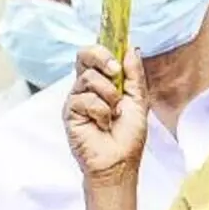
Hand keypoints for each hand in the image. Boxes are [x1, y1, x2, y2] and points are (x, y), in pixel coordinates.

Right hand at [63, 44, 148, 187]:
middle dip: (102, 58)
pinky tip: (102, 123)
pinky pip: (84, 98)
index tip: (119, 50)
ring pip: (88, 78)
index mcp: (103, 81)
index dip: (105, 48)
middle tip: (115, 71)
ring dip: (109, 95)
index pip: (96, 54)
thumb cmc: (128, 136)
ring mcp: (77, 98)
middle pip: (84, 56)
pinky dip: (100, 111)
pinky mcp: (69, 112)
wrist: (119, 161)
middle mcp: (87, 87)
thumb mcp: (139, 100)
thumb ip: (134, 74)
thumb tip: (131, 49)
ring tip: (114, 112)